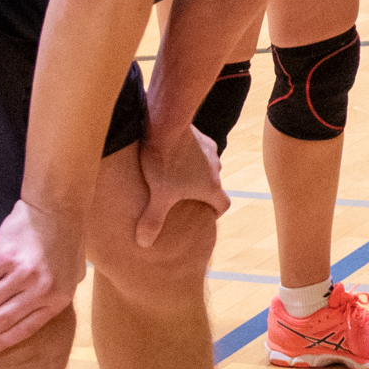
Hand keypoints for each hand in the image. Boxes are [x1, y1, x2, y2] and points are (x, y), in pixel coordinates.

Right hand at [0, 200, 81, 355]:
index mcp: (58, 299)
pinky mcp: (4, 257)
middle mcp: (41, 290)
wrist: (58, 208)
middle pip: (0, 321)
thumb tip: (39, 315)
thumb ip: (57, 296)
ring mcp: (22, 274)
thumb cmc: (65, 242)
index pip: (23, 330)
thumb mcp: (73, 275)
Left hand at [136, 125, 229, 248]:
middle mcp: (216, 169)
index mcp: (211, 186)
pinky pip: (199, 150)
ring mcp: (210, 150)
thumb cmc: (165, 162)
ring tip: (173, 174)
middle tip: (181, 197)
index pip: (224, 205)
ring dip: (194, 172)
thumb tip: (144, 243)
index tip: (203, 214)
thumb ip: (153, 220)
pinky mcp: (201, 137)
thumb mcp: (158, 194)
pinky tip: (171, 154)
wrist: (167, 124)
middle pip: (213, 185)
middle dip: (200, 192)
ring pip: (205, 167)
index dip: (215, 212)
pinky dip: (189, 155)